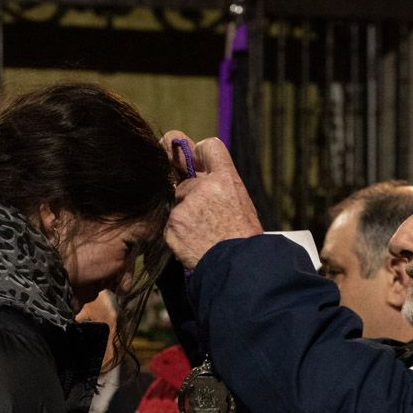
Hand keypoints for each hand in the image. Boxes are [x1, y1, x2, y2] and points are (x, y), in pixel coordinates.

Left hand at [160, 131, 263, 271]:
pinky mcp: (173, 224)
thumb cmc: (243, 238)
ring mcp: (186, 205)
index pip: (208, 146)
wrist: (238, 266)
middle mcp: (204, 186)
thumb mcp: (240, 204)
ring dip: (184, 218)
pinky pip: (170, 225)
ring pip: (176, 205)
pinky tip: (194, 243)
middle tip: (205, 218)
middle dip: (189, 197)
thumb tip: (201, 178)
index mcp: (227, 178)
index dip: (198, 152)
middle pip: (185, 182)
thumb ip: (221, 188)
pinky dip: (178, 235)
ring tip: (203, 235)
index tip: (192, 160)